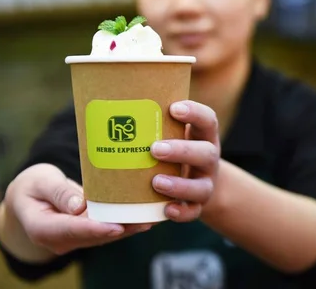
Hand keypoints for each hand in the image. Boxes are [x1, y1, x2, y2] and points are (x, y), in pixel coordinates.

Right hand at [0, 163, 152, 258]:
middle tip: (146, 220)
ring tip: (152, 218)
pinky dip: (125, 223)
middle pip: (94, 236)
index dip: (96, 228)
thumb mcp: (39, 182)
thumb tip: (79, 205)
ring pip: (104, 235)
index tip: (117, 226)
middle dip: (122, 229)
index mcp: (43, 228)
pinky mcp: (84, 233)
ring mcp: (73, 239)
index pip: (72, 230)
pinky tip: (144, 216)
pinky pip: (106, 229)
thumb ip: (58, 192)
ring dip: (129, 228)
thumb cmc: (31, 186)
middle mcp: (60, 240)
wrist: (26, 200)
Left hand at [151, 100, 220, 221]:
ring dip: (179, 185)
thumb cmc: (172, 145)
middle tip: (155, 148)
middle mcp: (208, 159)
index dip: (194, 113)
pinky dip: (181, 211)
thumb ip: (151, 119)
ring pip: (201, 186)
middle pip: (206, 153)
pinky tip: (167, 210)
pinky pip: (193, 211)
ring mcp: (205, 183)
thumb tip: (106, 103)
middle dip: (182, 151)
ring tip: (156, 182)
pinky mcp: (198, 205)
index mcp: (203, 135)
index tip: (173, 108)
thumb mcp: (170, 130)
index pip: (207, 119)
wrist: (194, 179)